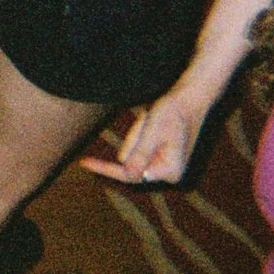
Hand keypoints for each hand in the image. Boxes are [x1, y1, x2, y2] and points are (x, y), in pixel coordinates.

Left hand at [78, 91, 207, 185]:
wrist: (190, 98)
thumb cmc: (173, 112)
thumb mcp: (152, 132)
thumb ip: (140, 155)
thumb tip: (129, 175)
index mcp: (169, 172)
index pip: (130, 175)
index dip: (105, 168)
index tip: (84, 163)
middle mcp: (168, 173)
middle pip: (130, 162)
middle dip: (132, 141)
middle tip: (146, 122)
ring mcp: (166, 165)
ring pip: (133, 153)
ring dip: (136, 135)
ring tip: (150, 121)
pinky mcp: (162, 156)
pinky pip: (139, 146)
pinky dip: (140, 133)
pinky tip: (151, 122)